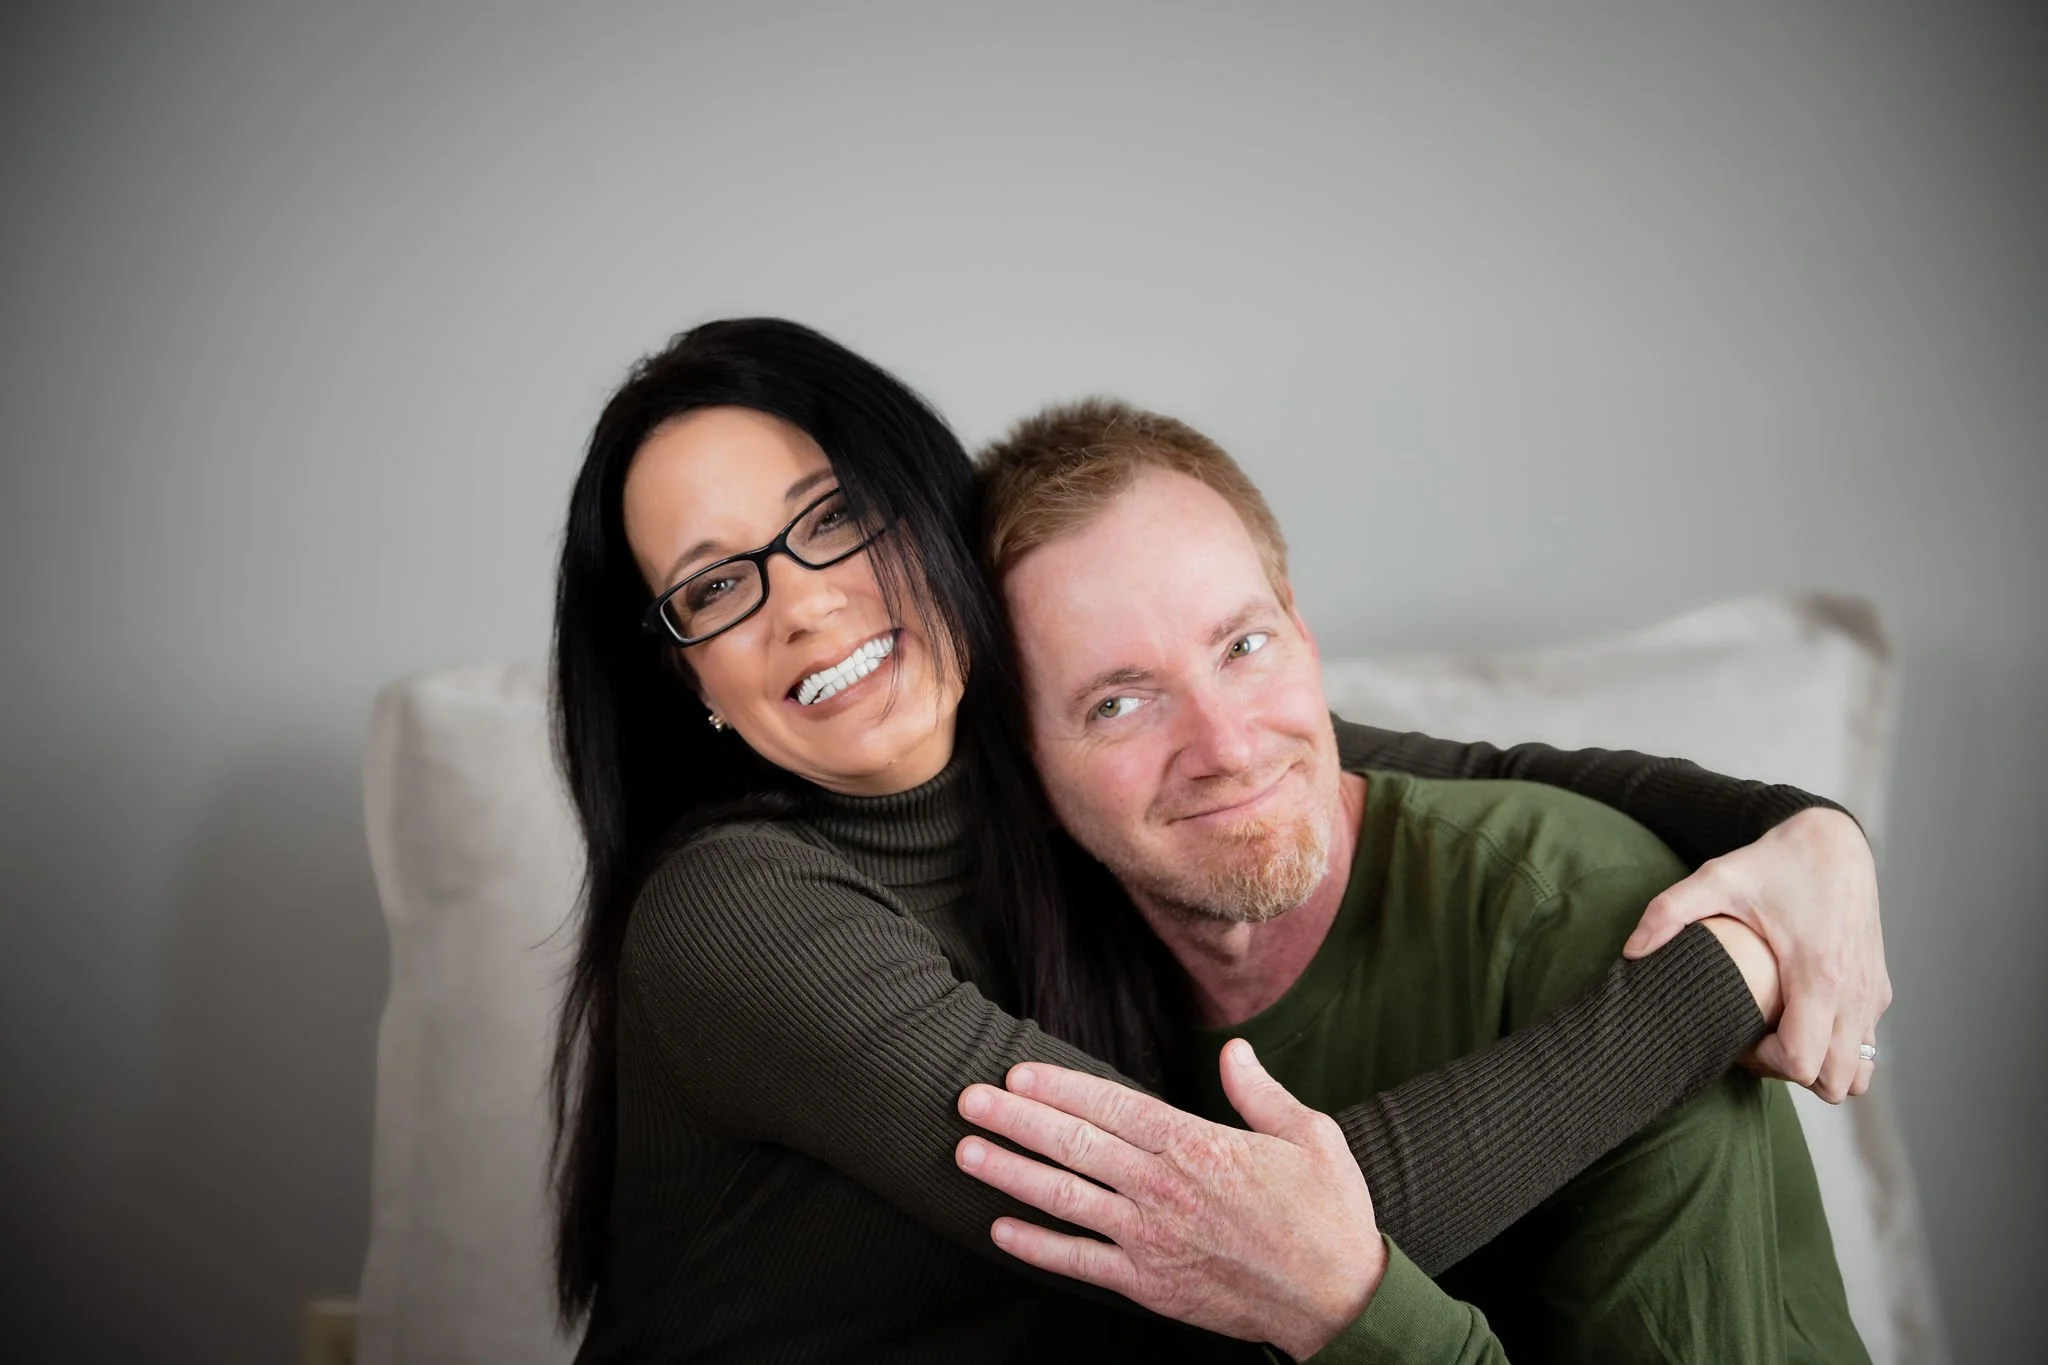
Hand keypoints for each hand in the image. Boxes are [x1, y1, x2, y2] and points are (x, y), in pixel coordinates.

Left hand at [955, 1041, 1383, 1358]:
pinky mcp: (1149, 1284)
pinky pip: (1080, 1263)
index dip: (1058, 1086)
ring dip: (1010, 1173)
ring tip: (966, 1151)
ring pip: (1064, 1198)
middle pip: (1073, 1144)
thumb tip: (1235, 1051)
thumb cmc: (1329, 1214)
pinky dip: (1036, 1247)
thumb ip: (1260, 1092)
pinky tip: (1000, 1230)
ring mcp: (1150, 1238)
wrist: (1339, 1300)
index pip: (1110, 1104)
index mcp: (1196, 1145)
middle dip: (1016, 1119)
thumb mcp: (1310, 1135)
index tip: (1017, 1072)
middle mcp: (1162, 1188)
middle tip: (968, 1099)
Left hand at [1623, 807, 1888, 1101]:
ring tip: (1780, 1038)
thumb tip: (1631, 952)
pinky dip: (1840, 1050)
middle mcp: (1854, 991)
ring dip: (1821, 1070)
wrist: (1834, 840)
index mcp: (1819, 974)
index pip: (1802, 1062)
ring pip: (1859, 1073)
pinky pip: (1867, 1046)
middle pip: (1835, 1081)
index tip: (1739, 1041)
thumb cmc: (1774, 861)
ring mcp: (1872, 993)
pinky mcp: (1879, 988)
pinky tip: (1801, 1019)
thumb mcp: (1716, 878)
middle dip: (1792, 1074)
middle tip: (1756, 1043)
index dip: (1765, 1065)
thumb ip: (1668, 913)